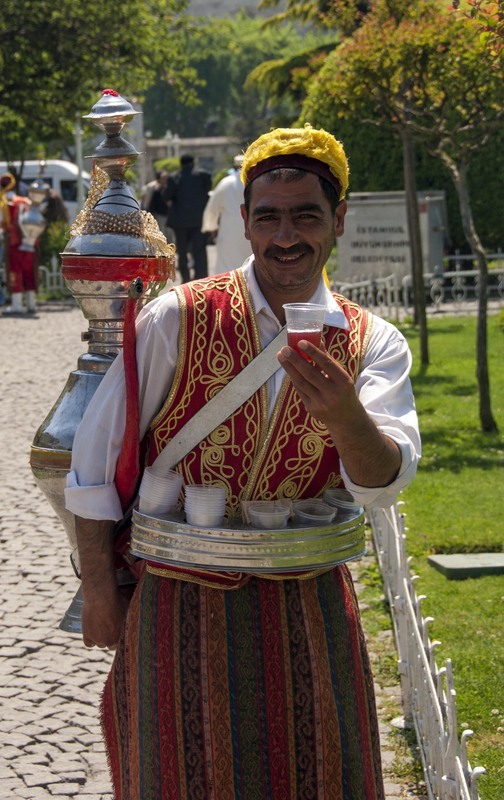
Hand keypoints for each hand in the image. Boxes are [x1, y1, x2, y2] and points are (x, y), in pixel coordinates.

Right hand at [81, 584, 128, 650]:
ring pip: (100, 644)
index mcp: (122, 636)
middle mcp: (110, 641)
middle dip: (110, 638)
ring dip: (100, 638)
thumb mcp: (129, 609)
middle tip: (109, 628)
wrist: (100, 596)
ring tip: (101, 626)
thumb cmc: (117, 600)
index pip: (121, 643)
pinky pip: (89, 644)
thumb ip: (131, 619)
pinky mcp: (87, 635)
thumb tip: (138, 620)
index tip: (118, 631)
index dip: (119, 637)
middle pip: (110, 645)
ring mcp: (98, 639)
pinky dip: (90, 640)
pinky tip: (92, 633)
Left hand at [277, 339, 401, 487]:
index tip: (301, 342)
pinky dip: (294, 378)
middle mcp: (332, 393)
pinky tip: (288, 368)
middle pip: (310, 374)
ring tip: (281, 356)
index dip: (313, 352)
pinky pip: (300, 391)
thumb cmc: (343, 392)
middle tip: (284, 349)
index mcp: (343, 382)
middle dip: (295, 360)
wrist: (347, 420)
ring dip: (289, 368)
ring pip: (302, 383)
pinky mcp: (312, 409)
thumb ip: (328, 360)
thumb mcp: (342, 376)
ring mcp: (321, 402)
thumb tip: (317, 340)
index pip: (326, 364)